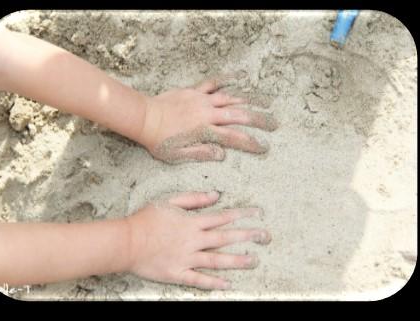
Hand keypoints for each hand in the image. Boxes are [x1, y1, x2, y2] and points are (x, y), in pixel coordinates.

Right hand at [125, 191, 270, 289]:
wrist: (127, 241)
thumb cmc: (146, 219)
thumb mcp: (169, 201)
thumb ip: (194, 199)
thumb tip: (215, 196)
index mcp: (192, 222)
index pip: (222, 217)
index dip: (241, 215)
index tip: (257, 213)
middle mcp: (193, 241)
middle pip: (224, 238)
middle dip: (246, 237)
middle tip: (264, 237)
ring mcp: (187, 258)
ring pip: (216, 260)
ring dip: (236, 261)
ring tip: (253, 261)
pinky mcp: (178, 273)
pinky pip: (198, 280)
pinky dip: (213, 283)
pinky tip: (227, 284)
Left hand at [138, 76, 278, 163]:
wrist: (144, 118)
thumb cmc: (160, 141)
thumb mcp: (179, 155)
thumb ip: (202, 153)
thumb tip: (222, 154)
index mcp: (204, 131)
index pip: (234, 138)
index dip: (251, 143)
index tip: (264, 147)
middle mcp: (207, 113)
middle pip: (238, 116)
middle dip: (259, 120)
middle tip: (274, 124)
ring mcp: (202, 100)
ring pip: (231, 98)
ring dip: (250, 100)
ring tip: (267, 101)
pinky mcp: (194, 91)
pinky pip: (213, 83)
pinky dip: (227, 80)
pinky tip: (239, 76)